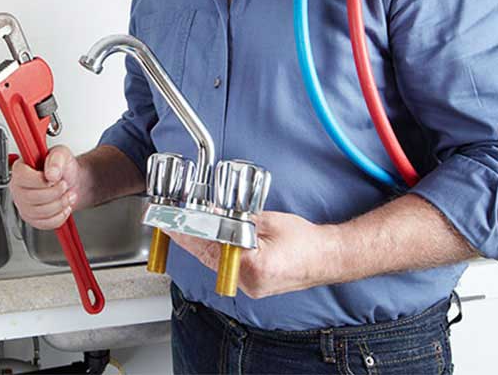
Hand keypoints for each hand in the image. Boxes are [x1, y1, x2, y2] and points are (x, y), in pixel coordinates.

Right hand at [10, 144, 80, 229]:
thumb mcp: (61, 154)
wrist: (70, 181)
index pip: (21, 177)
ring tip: (68, 195)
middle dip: (54, 193)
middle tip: (64, 185)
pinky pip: (44, 223)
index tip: (53, 178)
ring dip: (59, 204)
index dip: (39, 180)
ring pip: (39, 212)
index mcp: (20, 169)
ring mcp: (23, 205)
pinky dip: (59, 216)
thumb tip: (51, 173)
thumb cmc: (62, 167)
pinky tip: (64, 206)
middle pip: (31, 197)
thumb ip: (56, 159)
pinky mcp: (32, 218)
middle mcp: (18, 188)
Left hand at [166, 210, 339, 298]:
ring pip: (216, 264)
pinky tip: (207, 242)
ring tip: (186, 230)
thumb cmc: (305, 240)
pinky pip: (227, 268)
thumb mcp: (268, 220)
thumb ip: (238, 218)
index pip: (211, 247)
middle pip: (209, 258)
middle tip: (172, 224)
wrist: (327, 257)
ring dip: (201, 246)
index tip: (172, 223)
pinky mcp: (253, 286)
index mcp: (253, 266)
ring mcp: (250, 287)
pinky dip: (217, 253)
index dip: (189, 234)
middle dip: (190, 240)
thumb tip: (212, 212)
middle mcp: (249, 282)